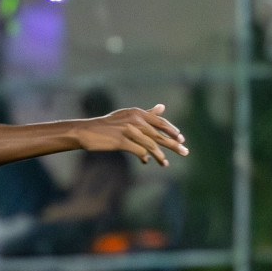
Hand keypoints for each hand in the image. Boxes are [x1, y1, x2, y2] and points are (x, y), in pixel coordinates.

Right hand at [72, 104, 187, 165]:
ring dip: (160, 156)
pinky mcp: (121, 142)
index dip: (171, 130)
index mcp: (137, 113)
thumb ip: (147, 113)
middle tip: (185, 151)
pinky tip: (146, 162)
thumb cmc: (108, 125)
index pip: (159, 122)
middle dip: (173, 144)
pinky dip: (144, 157)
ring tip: (165, 163)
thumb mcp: (128, 115)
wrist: (86, 131)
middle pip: (158, 134)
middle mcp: (135, 120)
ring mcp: (128, 131)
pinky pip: (139, 151)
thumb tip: (163, 107)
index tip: (181, 138)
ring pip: (150, 145)